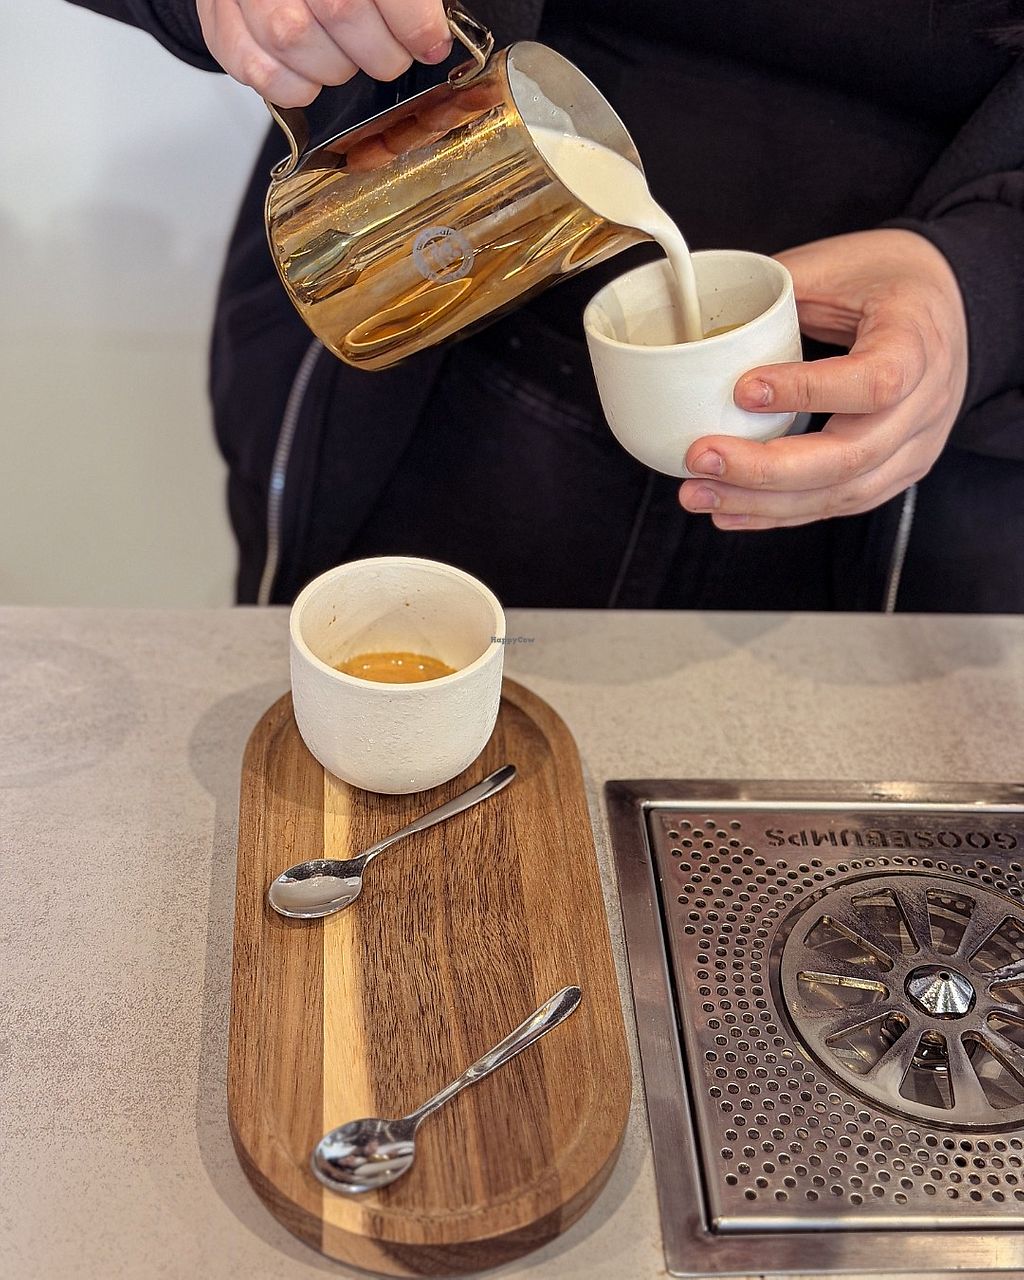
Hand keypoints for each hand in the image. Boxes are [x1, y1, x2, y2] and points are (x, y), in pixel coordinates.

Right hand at [196, 0, 452, 105]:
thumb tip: (431, 28)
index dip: (414, 22)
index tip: (431, 43)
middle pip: (340, 11)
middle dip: (381, 53)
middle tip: (390, 57)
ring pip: (295, 41)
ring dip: (335, 68)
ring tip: (345, 58)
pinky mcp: (218, 18)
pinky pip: (257, 69)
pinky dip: (293, 86)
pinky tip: (310, 76)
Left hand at [678, 229, 968, 529]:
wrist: (949, 306)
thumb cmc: (889, 280)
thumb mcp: (841, 264)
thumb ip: (778, 292)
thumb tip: (699, 317)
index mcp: (918, 342)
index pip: (875, 382)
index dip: (808, 392)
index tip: (743, 389)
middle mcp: (926, 405)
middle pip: (851, 456)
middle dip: (765, 469)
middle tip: (700, 458)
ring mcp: (914, 448)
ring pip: (841, 493)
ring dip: (761, 502)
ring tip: (698, 494)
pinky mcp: (895, 474)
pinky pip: (836, 505)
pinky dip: (778, 513)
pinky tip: (729, 512)